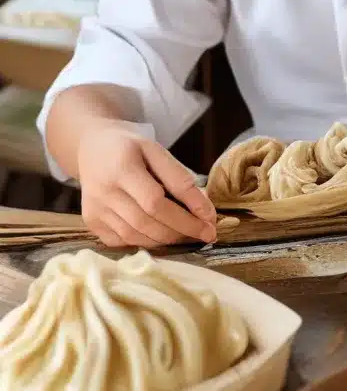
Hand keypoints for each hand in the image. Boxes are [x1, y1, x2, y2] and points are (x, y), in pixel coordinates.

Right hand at [78, 122, 217, 248]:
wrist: (92, 148)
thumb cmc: (131, 148)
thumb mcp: (156, 151)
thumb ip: (179, 178)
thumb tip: (204, 211)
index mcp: (122, 168)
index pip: (156, 201)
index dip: (185, 216)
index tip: (211, 222)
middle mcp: (103, 192)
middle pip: (146, 222)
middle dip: (181, 230)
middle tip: (206, 233)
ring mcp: (94, 210)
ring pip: (135, 236)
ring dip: (167, 240)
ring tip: (189, 234)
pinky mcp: (91, 222)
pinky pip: (122, 241)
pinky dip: (146, 242)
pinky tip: (163, 235)